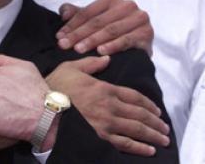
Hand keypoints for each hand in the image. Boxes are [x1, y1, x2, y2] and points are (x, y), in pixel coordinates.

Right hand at [46, 56, 169, 155]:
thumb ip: (91, 63)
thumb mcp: (71, 67)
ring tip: (163, 138)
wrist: (43, 107)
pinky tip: (149, 150)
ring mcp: (107, 123)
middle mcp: (111, 106)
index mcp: (105, 89)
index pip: (134, 96)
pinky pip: (125, 144)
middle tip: (164, 126)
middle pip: (140, 114)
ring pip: (137, 129)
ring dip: (153, 134)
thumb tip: (106, 58)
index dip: (148, 103)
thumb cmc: (55, 86)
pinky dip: (140, 148)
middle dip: (155, 121)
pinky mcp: (101, 137)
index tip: (156, 109)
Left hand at [57, 0, 152, 54]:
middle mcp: (128, 5)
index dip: (71, 25)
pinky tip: (101, 52)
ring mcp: (139, 19)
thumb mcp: (91, 19)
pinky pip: (127, 40)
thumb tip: (64, 13)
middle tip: (64, 45)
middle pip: (97, 21)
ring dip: (93, 40)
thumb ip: (75, 13)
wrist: (137, 43)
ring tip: (79, 49)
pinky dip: (113, 46)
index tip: (59, 37)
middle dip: (79, 34)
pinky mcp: (147, 34)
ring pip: (110, 30)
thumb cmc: (109, 28)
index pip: (87, 12)